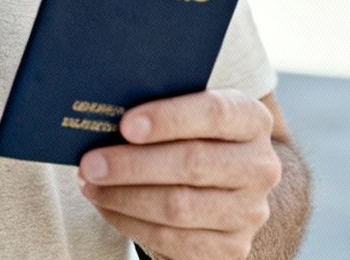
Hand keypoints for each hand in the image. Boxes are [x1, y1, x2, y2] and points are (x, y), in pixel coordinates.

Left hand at [76, 89, 282, 259]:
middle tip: (90, 163)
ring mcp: (250, 211)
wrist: (225, 186)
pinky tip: (106, 205)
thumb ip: (161, 104)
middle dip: (133, 164)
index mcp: (253, 120)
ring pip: (179, 207)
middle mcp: (260, 167)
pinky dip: (130, 222)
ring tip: (90, 183)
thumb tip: (107, 108)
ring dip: (124, 196)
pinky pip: (173, 240)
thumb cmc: (192, 136)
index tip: (125, 125)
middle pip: (193, 164)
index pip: (215, 113)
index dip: (169, 118)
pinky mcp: (232, 248)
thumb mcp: (188, 112)